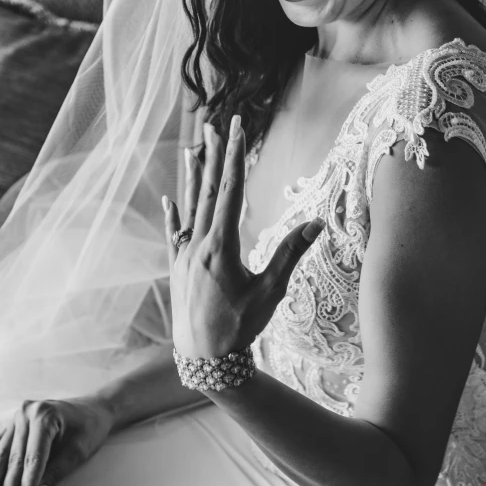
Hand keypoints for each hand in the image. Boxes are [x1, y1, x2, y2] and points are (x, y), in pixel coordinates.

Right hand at [0, 396, 114, 485]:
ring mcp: (19, 416)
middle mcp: (27, 413)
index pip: (33, 459)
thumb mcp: (77, 452)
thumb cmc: (89, 429)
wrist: (94, 408)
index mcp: (45, 417)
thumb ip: (55, 474)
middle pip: (15, 458)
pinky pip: (0, 441)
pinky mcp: (16, 421)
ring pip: (4, 453)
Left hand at [163, 115, 325, 359]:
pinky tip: (170, 200)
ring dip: (193, 178)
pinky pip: (174, 235)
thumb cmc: (240, 327)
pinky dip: (173, 215)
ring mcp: (184, 256)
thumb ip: (290, 254)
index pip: (230, 191)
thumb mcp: (269, 292)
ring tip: (193, 150)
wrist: (204, 359)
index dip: (235, 157)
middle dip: (215, 156)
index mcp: (220, 247)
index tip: (238, 129)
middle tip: (218, 126)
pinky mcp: (177, 269)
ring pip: (190, 208)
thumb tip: (316, 223)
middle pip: (208, 192)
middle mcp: (197, 245)